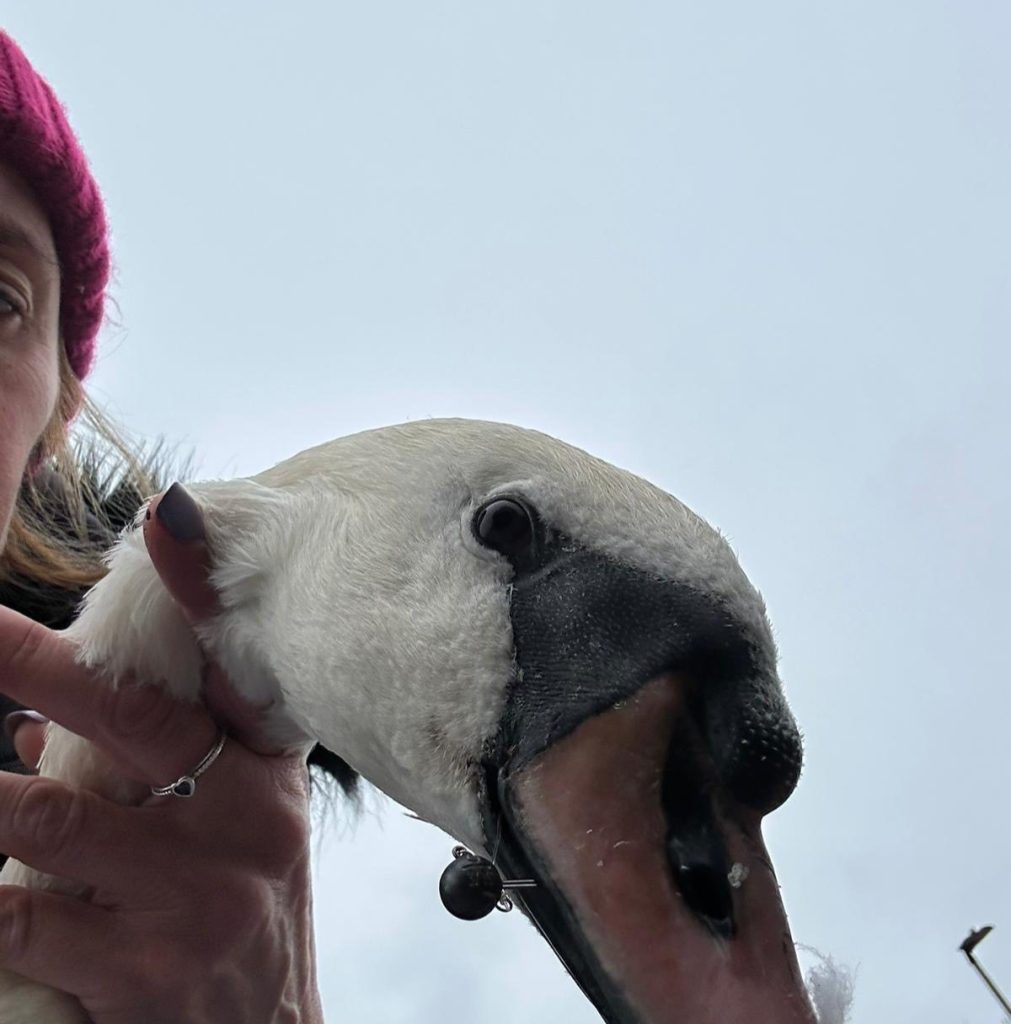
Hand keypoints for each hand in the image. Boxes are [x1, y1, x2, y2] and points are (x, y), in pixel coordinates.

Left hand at [0, 484, 323, 1023]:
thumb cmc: (244, 918)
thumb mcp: (242, 831)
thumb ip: (174, 768)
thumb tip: (35, 736)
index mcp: (265, 777)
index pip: (232, 672)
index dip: (196, 598)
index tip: (163, 525)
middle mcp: (242, 823)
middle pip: (132, 720)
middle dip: (40, 666)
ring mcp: (194, 897)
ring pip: (53, 819)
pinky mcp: (140, 970)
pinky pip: (21, 917)